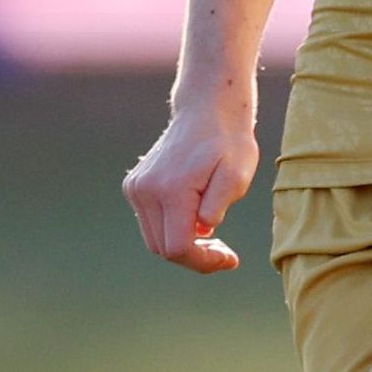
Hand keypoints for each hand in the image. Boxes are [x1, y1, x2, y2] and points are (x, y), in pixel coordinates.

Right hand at [125, 95, 257, 274]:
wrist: (207, 110)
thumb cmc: (229, 142)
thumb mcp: (238, 173)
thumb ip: (219, 203)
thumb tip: (203, 229)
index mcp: (171, 189)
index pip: (179, 248)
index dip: (203, 262)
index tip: (229, 259)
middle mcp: (146, 190)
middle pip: (164, 249)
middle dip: (195, 257)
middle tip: (225, 252)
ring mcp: (136, 187)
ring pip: (155, 239)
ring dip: (183, 245)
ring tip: (213, 238)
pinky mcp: (134, 186)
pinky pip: (151, 223)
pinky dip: (172, 230)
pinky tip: (196, 219)